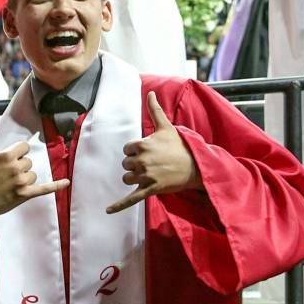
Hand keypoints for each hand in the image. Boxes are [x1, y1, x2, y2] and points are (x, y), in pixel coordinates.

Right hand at [0, 117, 69, 230]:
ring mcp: (21, 182)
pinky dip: (56, 185)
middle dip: (20, 167)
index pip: (24, 148)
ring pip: (33, 175)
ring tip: (11, 183)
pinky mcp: (24, 194)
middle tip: (6, 174)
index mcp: (7, 156)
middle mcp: (16, 168)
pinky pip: (44, 188)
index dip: (19, 153)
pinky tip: (66, 182)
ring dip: (25, 178)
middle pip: (28, 162)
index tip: (11, 159)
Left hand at [106, 92, 202, 213]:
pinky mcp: (150, 190)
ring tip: (150, 174)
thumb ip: (154, 110)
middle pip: (126, 164)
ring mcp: (146, 176)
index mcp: (142, 145)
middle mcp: (142, 161)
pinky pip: (130, 199)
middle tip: (153, 163)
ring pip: (127, 178)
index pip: (127, 149)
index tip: (149, 151)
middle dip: (136, 164)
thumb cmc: (180, 146)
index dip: (136, 150)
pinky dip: (118, 206)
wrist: (196, 165)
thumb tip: (150, 92)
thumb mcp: (166, 127)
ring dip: (134, 177)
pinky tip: (107, 210)